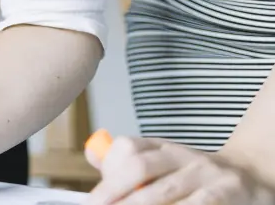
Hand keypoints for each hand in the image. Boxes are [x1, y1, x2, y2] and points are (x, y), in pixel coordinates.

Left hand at [87, 136, 274, 204]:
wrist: (252, 177)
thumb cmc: (198, 176)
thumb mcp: (165, 163)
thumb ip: (130, 163)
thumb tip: (93, 156)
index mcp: (163, 147)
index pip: (128, 148)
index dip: (108, 172)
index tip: (94, 199)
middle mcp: (183, 156)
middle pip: (141, 167)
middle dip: (116, 192)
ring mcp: (206, 173)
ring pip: (167, 191)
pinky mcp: (229, 191)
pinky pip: (199, 204)